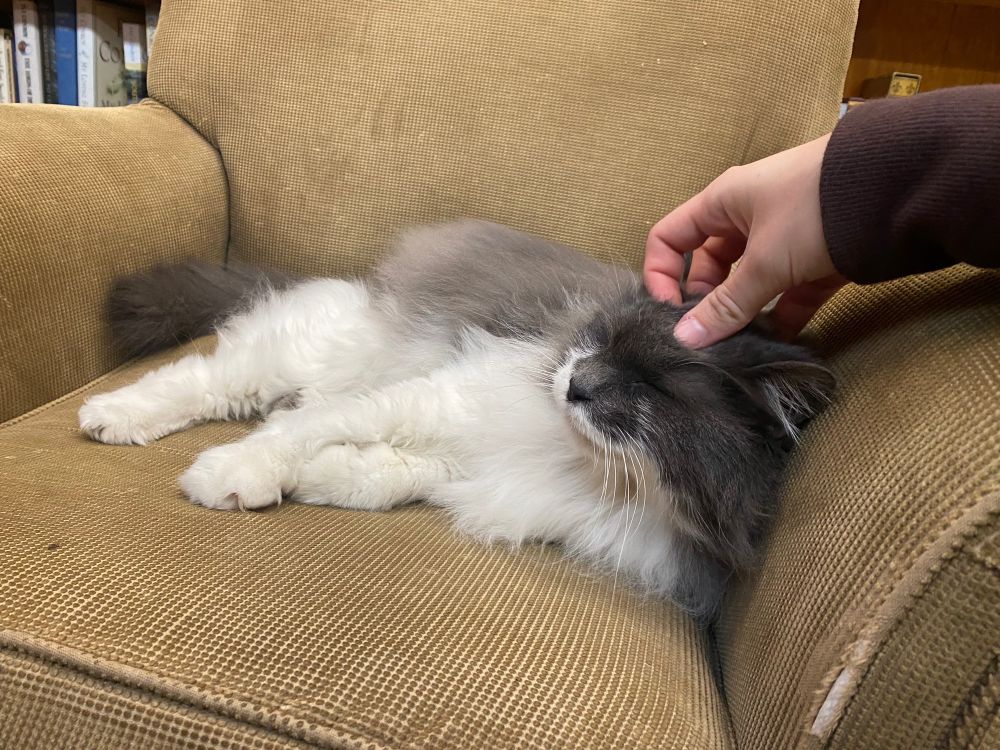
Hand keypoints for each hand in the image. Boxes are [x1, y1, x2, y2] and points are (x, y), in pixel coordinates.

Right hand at [644, 133, 845, 346]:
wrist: (898, 190)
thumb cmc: (815, 209)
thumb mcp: (764, 261)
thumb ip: (724, 305)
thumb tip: (684, 340)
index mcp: (722, 203)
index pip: (670, 238)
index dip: (661, 275)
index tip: (670, 312)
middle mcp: (747, 219)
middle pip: (708, 266)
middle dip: (705, 302)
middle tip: (709, 335)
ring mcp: (783, 240)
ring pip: (748, 284)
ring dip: (744, 315)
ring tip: (741, 347)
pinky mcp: (816, 261)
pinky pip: (786, 295)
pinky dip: (780, 319)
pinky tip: (777, 345)